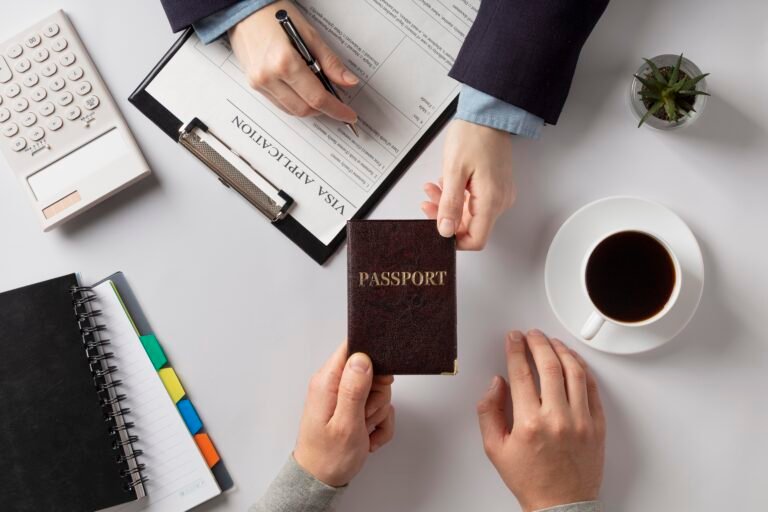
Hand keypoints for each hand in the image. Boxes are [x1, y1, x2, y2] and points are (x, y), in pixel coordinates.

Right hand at [229, 0, 357, 122]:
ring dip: (309, 107)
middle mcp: (269, 76)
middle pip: (304, 109)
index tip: (349, 114)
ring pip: (291, 110)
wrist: (244, 10)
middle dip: (324, 110)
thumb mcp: (309, 34)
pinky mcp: (254, 85)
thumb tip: (348, 81)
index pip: (316, 97)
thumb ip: (330, 62)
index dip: (336, 109)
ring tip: (320, 94)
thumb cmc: (274, 15)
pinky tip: (303, 91)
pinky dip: (295, 102)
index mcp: (284, 62)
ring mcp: (259, 83)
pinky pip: (280, 104)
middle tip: (337, 104)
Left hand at [294, 343, 394, 486]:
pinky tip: (367, 437)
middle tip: (367, 415)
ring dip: (377, 413)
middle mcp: (333, 385)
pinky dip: (378, 424)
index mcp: (327, 382)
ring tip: (364, 429)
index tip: (380, 379)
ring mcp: (344, 398)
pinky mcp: (353, 409)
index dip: (371, 358)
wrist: (321, 481)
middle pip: (371, 371)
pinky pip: (378, 409)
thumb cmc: (327, 457)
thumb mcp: (345, 424)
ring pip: (377, 391)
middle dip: (377, 395)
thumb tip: (362, 358)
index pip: (351, 349)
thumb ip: (354, 389)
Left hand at [422, 119, 515, 249]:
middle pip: (471, 227)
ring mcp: (499, 194)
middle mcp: (500, 201)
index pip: (476, 240)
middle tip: (427, 203)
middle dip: (446, 218)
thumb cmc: (473, 136)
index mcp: (491, 201)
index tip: (436, 231)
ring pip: (470, 214)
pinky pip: (475, 201)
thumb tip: (445, 230)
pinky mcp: (495, 186)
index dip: (454, 241)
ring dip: (448, 205)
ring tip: (432, 189)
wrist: (489, 114)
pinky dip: (458, 196)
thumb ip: (450, 204)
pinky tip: (445, 184)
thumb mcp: (454, 171)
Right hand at [477, 330, 605, 511]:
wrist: (561, 505)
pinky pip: (592, 388)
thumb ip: (489, 411)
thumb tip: (496, 383)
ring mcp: (581, 421)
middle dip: (538, 343)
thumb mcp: (495, 448)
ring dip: (561, 351)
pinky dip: (582, 369)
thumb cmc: (529, 479)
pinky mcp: (597, 425)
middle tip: (531, 334)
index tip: (513, 338)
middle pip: (549, 365)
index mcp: (529, 423)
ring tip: (551, 342)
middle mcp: (558, 418)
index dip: (515, 350)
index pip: (521, 373)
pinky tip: (572, 361)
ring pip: (574, 372)